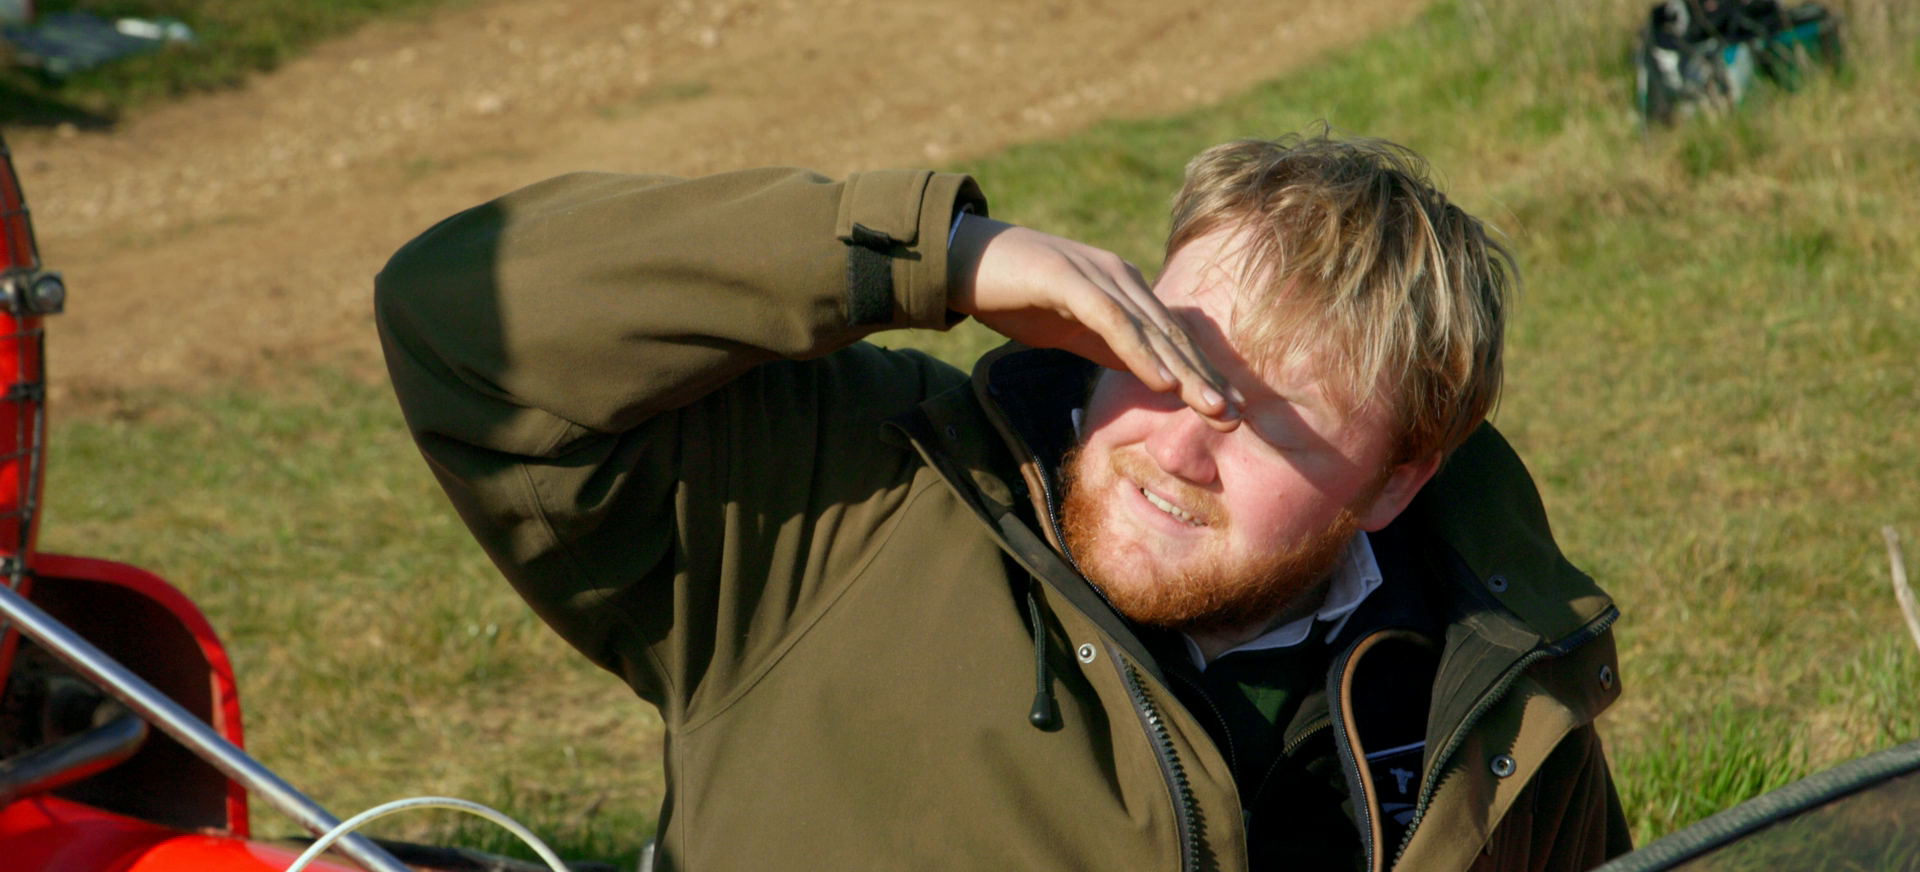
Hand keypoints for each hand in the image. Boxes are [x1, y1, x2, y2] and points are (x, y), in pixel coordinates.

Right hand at [947, 215, 1240, 426]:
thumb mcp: (1070, 328)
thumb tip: (1145, 374)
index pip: (1172, 337)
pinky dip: (1140, 353)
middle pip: (1172, 335)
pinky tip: (1163, 383)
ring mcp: (1097, 275)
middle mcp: (1121, 277)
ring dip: (1186, 371)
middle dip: (1207, 376)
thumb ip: (1108, 344)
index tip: (1232, 410)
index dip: (1203, 372)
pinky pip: (1114, 322)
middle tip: (1239, 416)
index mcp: (1124, 288)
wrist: (961, 257)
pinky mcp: (1070, 280)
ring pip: (1152, 330)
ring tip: (1215, 407)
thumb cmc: (1014, 293)